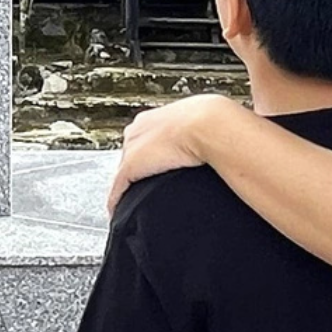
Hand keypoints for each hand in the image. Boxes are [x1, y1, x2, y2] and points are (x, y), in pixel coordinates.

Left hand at [108, 94, 242, 212]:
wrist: (209, 125)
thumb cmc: (213, 123)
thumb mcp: (203, 124)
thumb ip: (199, 133)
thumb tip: (212, 142)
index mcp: (153, 118)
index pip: (143, 139)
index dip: (148, 155)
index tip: (154, 168)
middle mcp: (137, 130)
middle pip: (130, 155)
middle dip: (136, 172)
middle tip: (145, 188)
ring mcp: (132, 149)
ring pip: (122, 173)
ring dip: (127, 188)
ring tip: (131, 203)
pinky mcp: (130, 168)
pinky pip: (118, 189)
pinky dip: (117, 202)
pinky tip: (119, 213)